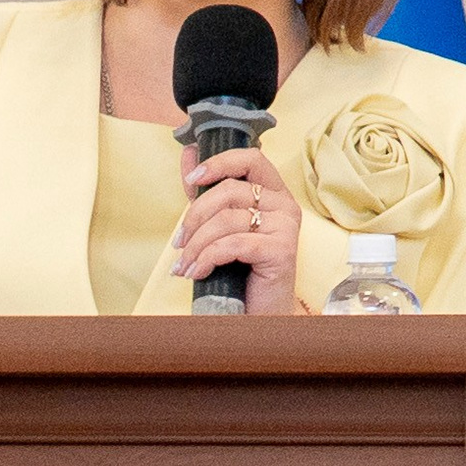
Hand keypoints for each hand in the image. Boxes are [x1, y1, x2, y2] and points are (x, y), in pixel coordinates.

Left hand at [172, 144, 302, 314]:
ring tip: (185, 265)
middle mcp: (285, 205)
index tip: (192, 179)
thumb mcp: (220, 224)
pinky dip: (207, 258)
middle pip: (229, 191)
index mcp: (274, 192)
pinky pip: (233, 244)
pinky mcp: (282, 250)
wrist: (261, 314)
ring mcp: (286, 227)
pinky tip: (197, 272)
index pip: (251, 158)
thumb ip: (206, 190)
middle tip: (179, 243)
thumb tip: (188, 152)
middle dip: (194, 217)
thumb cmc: (242, 269)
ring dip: (196, 245)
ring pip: (226, 220)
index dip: (218, 163)